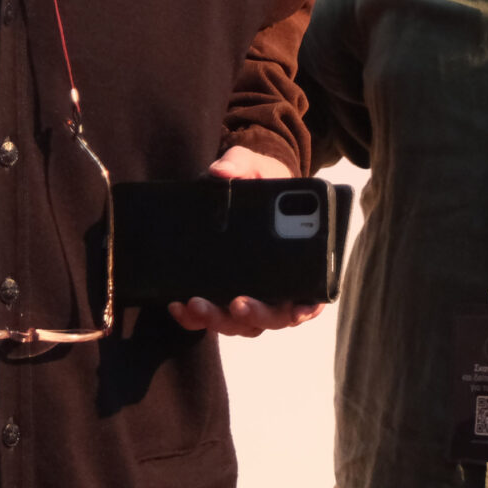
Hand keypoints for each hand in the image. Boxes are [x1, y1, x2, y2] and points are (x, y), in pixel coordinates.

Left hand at [168, 146, 326, 336]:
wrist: (238, 186)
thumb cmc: (258, 178)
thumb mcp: (253, 166)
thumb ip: (240, 165)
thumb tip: (220, 172)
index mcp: (298, 258)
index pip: (310, 293)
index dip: (306, 307)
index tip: (297, 311)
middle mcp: (276, 285)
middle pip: (272, 316)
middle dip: (255, 315)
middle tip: (237, 304)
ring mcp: (250, 293)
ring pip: (240, 323)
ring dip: (219, 320)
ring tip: (194, 305)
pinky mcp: (222, 294)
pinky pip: (212, 315)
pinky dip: (195, 318)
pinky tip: (177, 305)